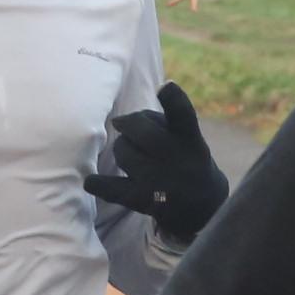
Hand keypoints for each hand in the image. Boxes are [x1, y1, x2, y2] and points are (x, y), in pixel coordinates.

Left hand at [82, 82, 227, 243]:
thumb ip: (162, 122)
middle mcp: (177, 160)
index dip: (174, 100)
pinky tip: (92, 181)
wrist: (202, 207)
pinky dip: (98, 183)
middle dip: (129, 123)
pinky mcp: (142, 200)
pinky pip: (111, 188)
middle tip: (124, 125)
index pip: (185, 116)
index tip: (165, 87)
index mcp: (190, 139)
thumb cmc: (186, 160)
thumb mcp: (188, 139)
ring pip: (124, 153)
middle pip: (142, 130)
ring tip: (131, 156)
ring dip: (121, 149)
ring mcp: (158, 181)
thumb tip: (121, 122)